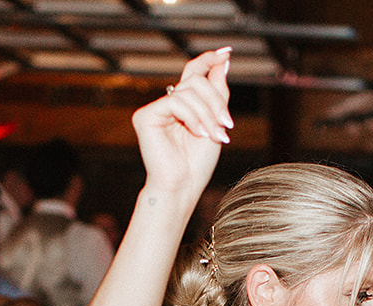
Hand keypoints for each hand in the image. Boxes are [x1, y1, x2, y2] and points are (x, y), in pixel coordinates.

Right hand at [132, 48, 232, 199]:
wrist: (182, 187)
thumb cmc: (197, 163)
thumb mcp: (216, 121)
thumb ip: (218, 92)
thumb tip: (223, 60)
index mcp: (182, 106)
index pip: (193, 73)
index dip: (208, 60)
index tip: (226, 52)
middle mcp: (166, 104)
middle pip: (195, 80)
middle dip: (216, 100)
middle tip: (226, 123)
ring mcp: (154, 110)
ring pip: (188, 90)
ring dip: (208, 112)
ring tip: (214, 134)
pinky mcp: (145, 117)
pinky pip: (176, 101)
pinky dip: (193, 116)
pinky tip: (198, 133)